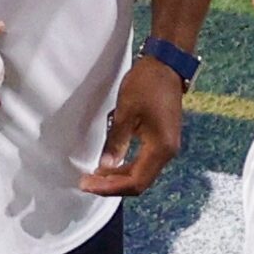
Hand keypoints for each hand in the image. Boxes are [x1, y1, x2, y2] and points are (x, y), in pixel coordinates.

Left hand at [81, 54, 186, 196]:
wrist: (166, 65)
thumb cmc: (146, 85)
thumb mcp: (125, 112)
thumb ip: (116, 141)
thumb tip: (105, 167)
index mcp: (161, 148)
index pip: (136, 181)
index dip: (110, 187)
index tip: (88, 184)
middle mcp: (167, 153)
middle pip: (139, 181)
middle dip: (112, 185)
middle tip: (86, 183)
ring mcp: (167, 147)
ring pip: (141, 174)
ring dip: (118, 178)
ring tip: (94, 177)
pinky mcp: (163, 141)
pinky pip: (144, 162)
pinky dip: (126, 167)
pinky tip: (110, 165)